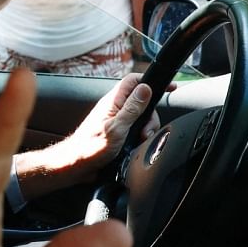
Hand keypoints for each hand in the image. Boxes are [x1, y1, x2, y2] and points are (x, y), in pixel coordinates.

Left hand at [13, 72, 170, 199]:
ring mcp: (116, 119)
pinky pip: (135, 128)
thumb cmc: (90, 148)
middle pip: (143, 101)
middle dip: (150, 116)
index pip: (134, 81)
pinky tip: (136, 145)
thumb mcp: (116, 127)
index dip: (151, 80)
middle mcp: (114, 108)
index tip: (169, 86)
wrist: (77, 165)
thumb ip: (132, 108)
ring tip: (139, 140)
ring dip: (146, 128)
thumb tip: (146, 88)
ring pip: (141, 117)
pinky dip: (140, 136)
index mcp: (113, 101)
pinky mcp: (117, 131)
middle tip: (144, 131)